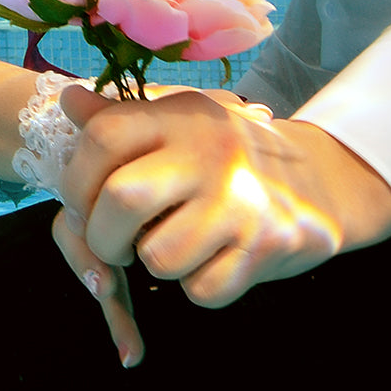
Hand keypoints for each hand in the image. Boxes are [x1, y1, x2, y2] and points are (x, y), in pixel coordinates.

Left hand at [58, 86, 390, 327]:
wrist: (322, 180)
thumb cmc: (230, 154)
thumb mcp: (182, 122)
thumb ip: (123, 118)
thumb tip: (68, 102)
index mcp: (185, 116)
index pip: (101, 139)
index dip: (76, 182)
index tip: (83, 205)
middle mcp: (213, 153)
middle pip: (121, 200)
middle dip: (105, 237)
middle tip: (118, 242)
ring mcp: (243, 201)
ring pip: (158, 258)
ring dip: (159, 263)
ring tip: (180, 244)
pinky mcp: (268, 246)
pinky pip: (202, 289)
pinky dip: (201, 284)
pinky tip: (217, 259)